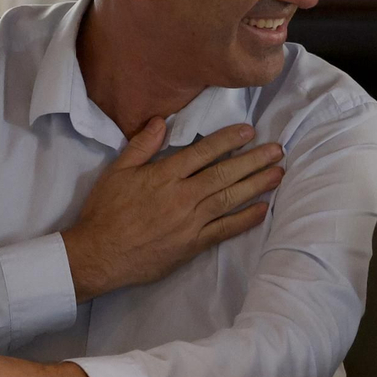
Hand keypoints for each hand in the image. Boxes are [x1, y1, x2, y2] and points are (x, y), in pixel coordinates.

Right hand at [63, 118, 284, 301]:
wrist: (98, 255)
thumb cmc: (105, 212)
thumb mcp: (117, 172)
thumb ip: (142, 146)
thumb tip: (161, 121)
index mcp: (164, 176)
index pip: (203, 152)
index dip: (228, 139)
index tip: (250, 131)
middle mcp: (182, 196)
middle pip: (224, 174)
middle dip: (254, 160)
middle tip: (278, 150)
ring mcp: (190, 222)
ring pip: (230, 199)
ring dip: (257, 185)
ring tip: (279, 173)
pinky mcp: (192, 245)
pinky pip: (225, 230)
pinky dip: (245, 220)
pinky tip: (263, 210)